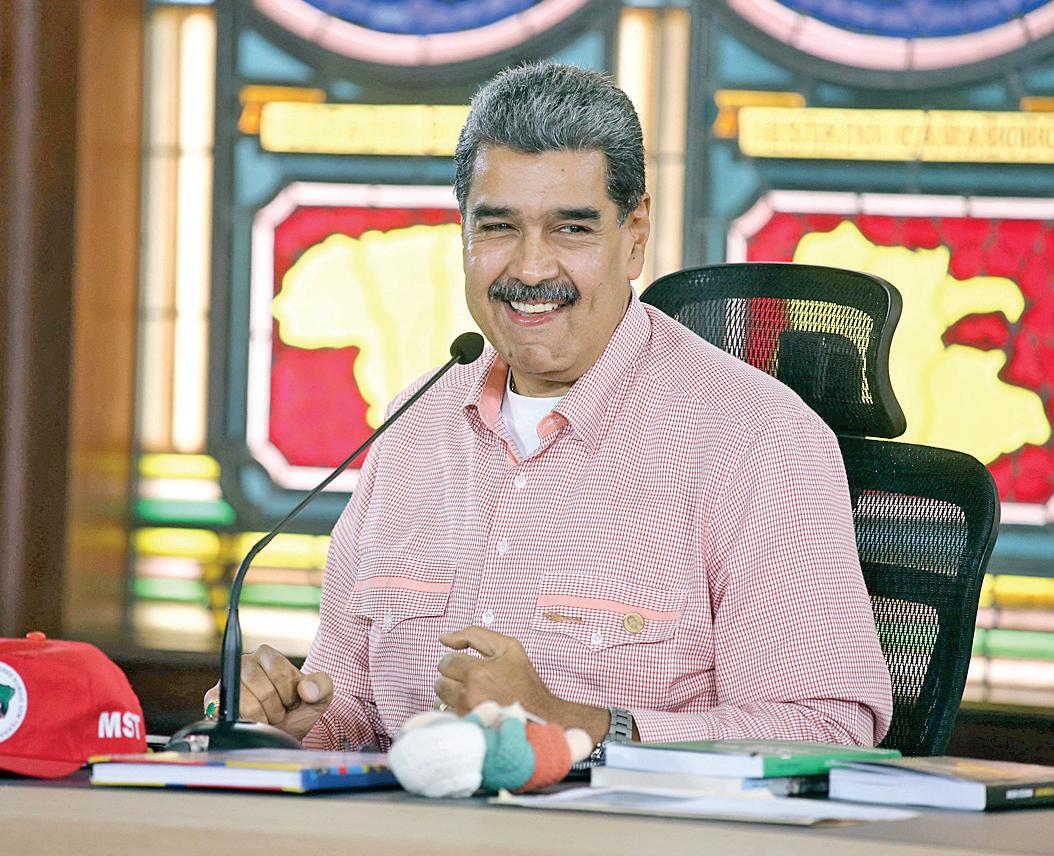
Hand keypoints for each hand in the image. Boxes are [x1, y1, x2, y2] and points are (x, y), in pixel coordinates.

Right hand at [203, 644, 332, 741]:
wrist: (278, 736)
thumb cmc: (296, 712)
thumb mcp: (318, 697)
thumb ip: (322, 686)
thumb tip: (307, 690)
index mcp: (267, 655)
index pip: (280, 672)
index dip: (290, 694)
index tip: (292, 701)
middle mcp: (244, 662)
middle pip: (265, 690)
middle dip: (276, 709)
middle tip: (278, 712)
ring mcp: (228, 681)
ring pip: (248, 704)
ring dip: (263, 719)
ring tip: (265, 718)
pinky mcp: (213, 699)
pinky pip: (231, 713)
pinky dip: (246, 723)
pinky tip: (250, 722)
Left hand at [436, 627, 557, 718]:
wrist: (539, 715)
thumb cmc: (524, 681)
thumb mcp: (508, 648)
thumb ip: (474, 635)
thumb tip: (443, 637)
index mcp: (478, 672)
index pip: (447, 662)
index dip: (458, 662)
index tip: (470, 667)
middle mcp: (468, 694)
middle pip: (440, 681)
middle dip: (453, 679)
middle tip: (472, 682)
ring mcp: (466, 714)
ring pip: (439, 699)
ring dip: (451, 696)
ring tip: (471, 696)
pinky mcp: (466, 728)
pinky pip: (445, 715)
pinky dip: (453, 711)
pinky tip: (469, 709)